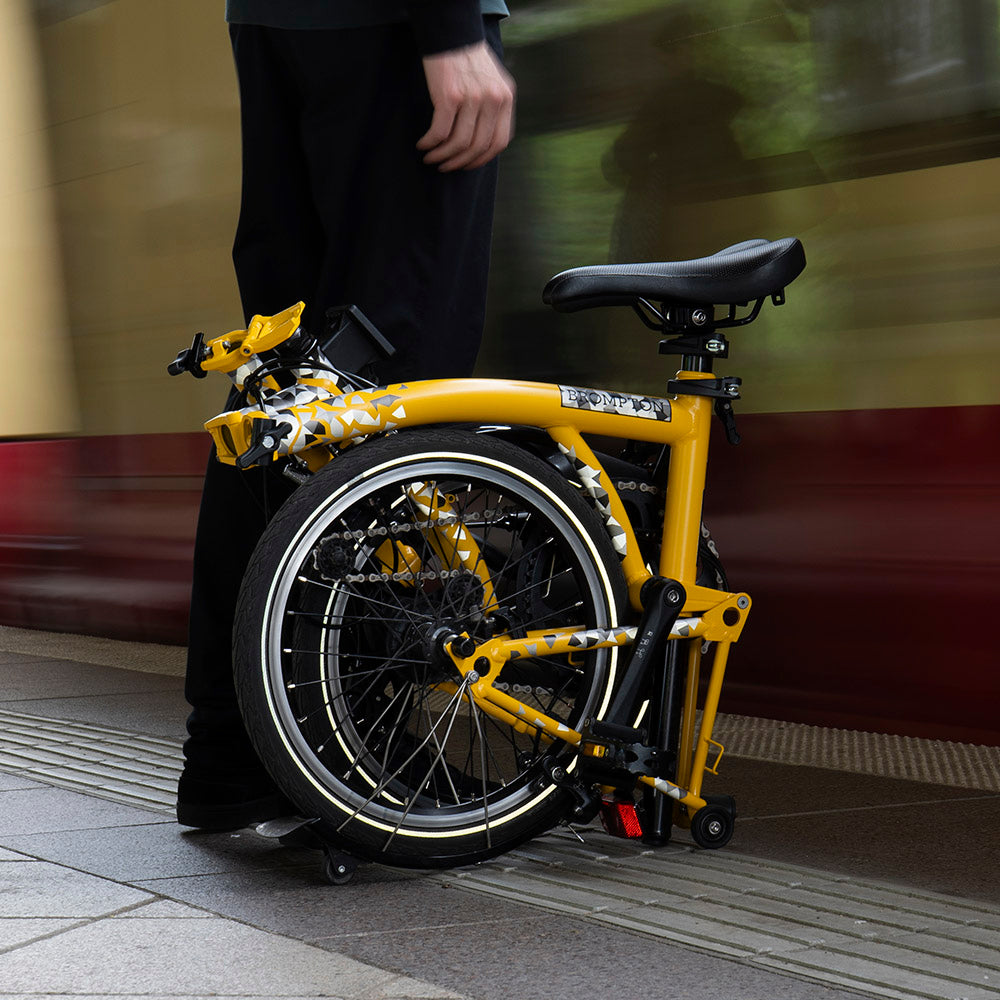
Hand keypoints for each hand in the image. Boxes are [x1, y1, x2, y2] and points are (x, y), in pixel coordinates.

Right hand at [417, 41, 515, 171]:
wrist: (451, 33)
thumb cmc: (468, 59)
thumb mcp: (493, 81)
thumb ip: (494, 108)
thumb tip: (484, 141)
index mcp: (506, 98)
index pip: (500, 142)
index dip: (483, 159)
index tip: (469, 165)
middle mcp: (493, 100)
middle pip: (478, 146)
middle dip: (460, 162)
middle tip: (446, 166)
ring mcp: (472, 99)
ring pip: (459, 143)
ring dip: (443, 156)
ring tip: (432, 158)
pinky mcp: (450, 97)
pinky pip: (440, 132)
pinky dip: (430, 143)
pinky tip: (423, 145)